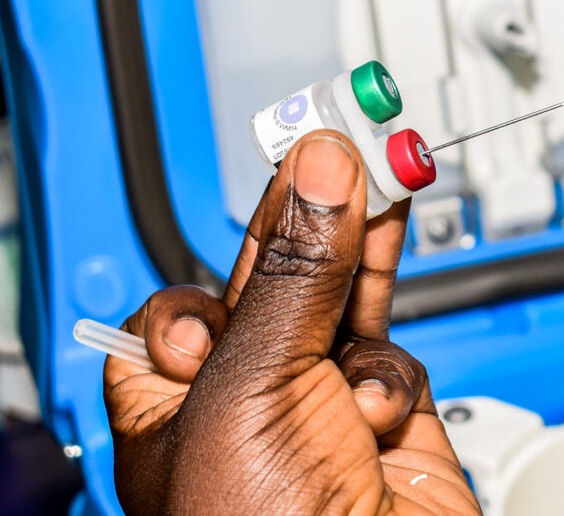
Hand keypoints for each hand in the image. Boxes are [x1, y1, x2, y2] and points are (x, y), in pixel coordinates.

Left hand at [103, 131, 480, 514]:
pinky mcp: (387, 424)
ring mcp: (318, 410)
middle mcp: (240, 401)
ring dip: (367, 254)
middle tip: (350, 139)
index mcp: (169, 400)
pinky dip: (393, 377)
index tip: (291, 163)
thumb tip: (321, 173)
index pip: (197, 287)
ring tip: (390, 179)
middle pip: (280, 281)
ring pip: (344, 306)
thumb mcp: (254, 389)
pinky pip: (394, 362)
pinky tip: (378, 404)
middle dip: (315, 218)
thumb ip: (296, 276)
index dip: (239, 237)